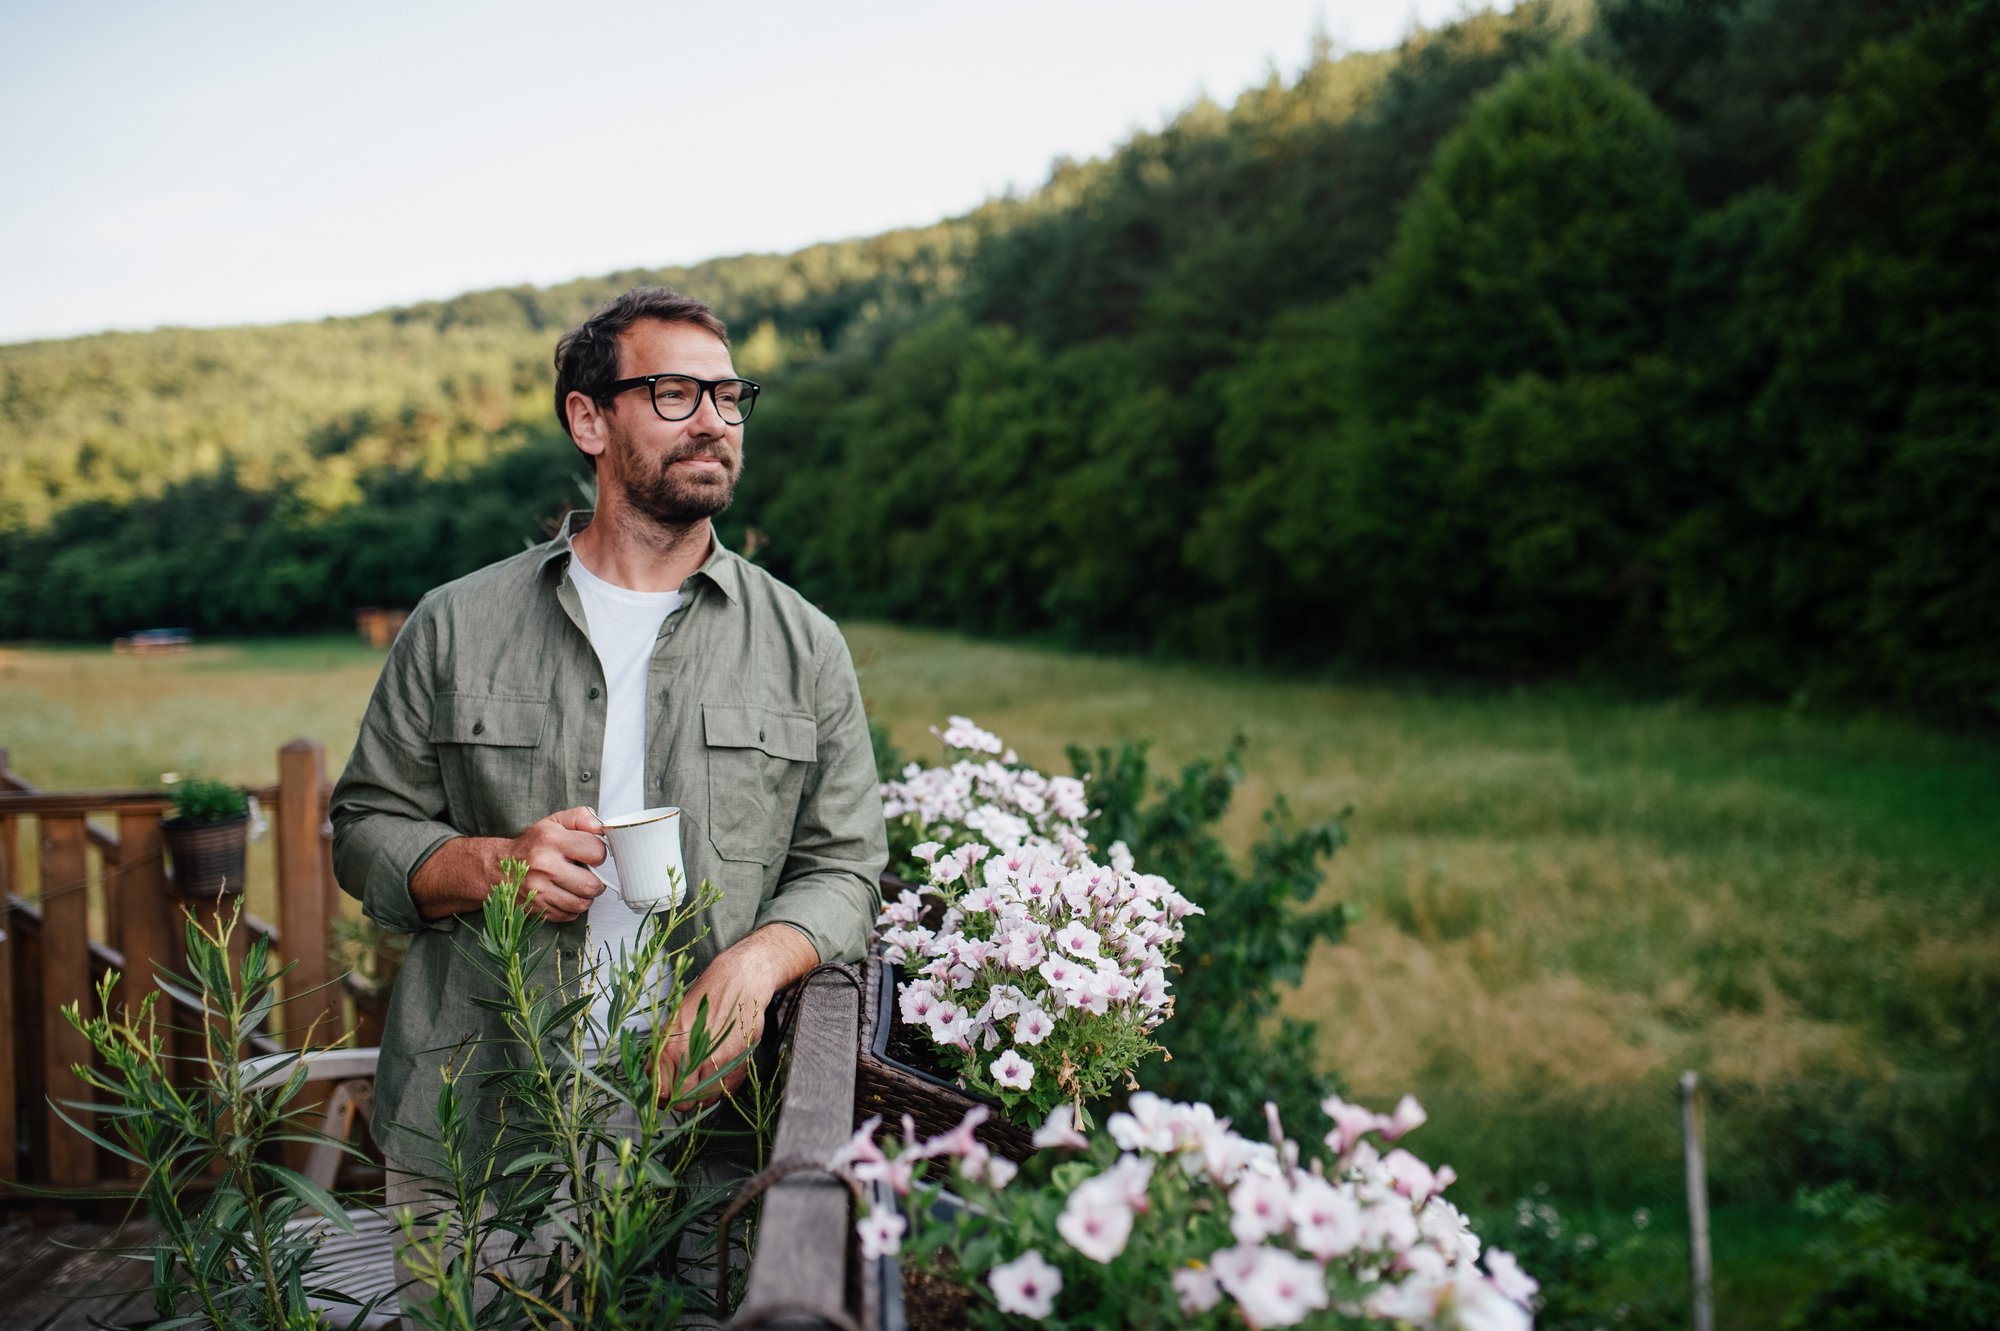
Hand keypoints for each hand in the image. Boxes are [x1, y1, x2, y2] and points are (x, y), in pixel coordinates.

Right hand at [503, 806, 607, 922]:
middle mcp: (544, 866)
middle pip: (591, 885)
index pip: (597, 852)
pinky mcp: (536, 908)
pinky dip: (571, 907)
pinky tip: (563, 894)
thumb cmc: (532, 845)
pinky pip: (568, 915)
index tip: (590, 855)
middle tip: (587, 874)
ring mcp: (539, 890)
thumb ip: (581, 817)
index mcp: (551, 840)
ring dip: (584, 896)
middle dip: (595, 881)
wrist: (498, 866)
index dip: (598, 854)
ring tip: (575, 885)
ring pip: (582, 903)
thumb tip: (600, 827)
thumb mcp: (555, 822)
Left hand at [656, 925, 817, 1107]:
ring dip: (705, 1095)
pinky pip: (727, 1091)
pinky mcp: (738, 1061)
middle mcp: (691, 1056)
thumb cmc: (705, 1000)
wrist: (738, 981)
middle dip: (684, 1100)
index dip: (663, 1098)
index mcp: (670, 1047)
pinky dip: (724, 1088)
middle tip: (688, 1089)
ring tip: (706, 1079)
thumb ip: (664, 1054)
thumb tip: (656, 1081)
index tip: (668, 1095)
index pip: (660, 1092)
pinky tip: (721, 1072)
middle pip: (683, 1101)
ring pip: (706, 1099)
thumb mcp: (674, 1023)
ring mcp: (716, 1060)